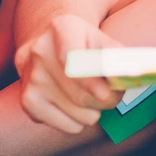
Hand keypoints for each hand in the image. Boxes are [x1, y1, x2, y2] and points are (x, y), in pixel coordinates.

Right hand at [14, 13, 122, 132]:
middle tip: (113, 95)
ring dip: (94, 111)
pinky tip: (73, 102)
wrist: (49, 43)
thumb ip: (118, 58)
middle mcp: (40, 51)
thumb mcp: (103, 40)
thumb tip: (128, 78)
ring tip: (92, 96)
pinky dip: (78, 120)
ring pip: (79, 115)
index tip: (106, 93)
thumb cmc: (85, 45)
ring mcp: (30, 78)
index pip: (71, 58)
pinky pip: (68, 126)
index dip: (90, 81)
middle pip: (80, 94)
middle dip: (107, 101)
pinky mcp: (28, 101)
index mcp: (62, 28)